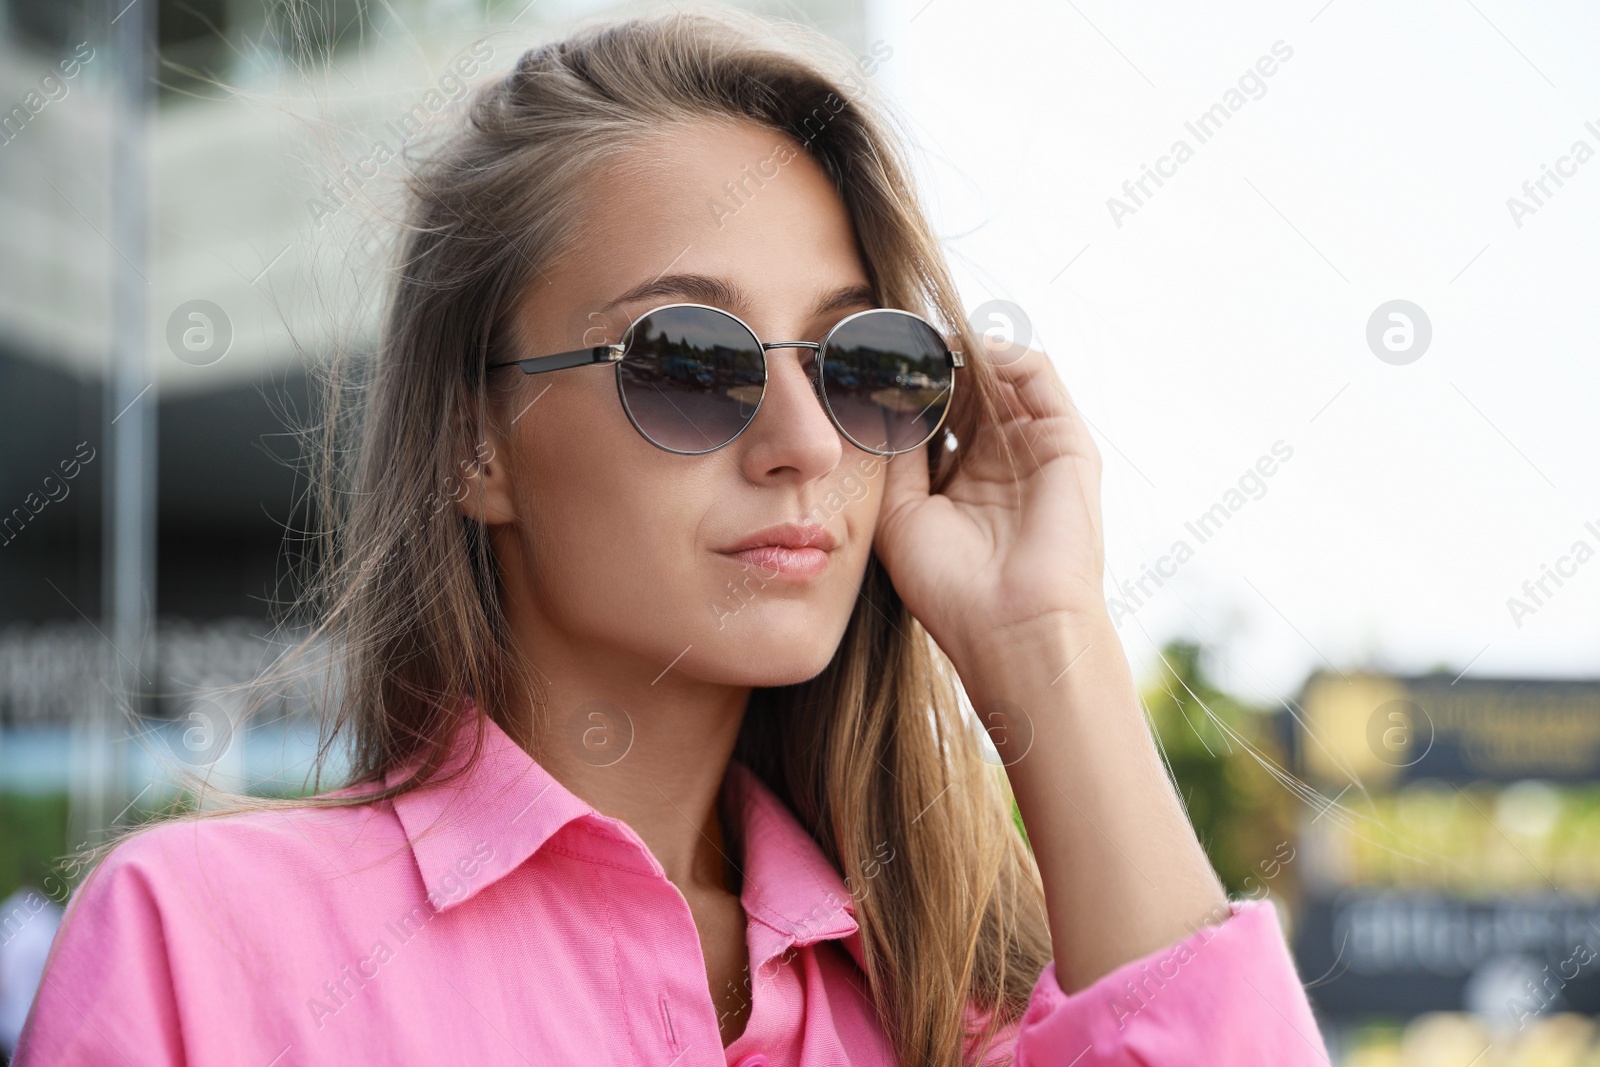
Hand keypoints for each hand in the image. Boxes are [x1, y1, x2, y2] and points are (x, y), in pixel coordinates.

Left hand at [873, 340, 1108, 663]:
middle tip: (891, 343)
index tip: (867, 365)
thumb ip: (896, 455)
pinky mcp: (1066, 439)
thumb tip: (879, 401)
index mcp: (964, 479)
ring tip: (922, 342)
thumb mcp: (902, 513)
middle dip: (930, 364)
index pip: (936, 413)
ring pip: (998, 375)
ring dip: (961, 354)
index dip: (906, 388)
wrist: (1011, 627)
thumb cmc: (952, 588)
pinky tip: (962, 352)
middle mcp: (1002, 459)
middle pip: (965, 389)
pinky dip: (1000, 353)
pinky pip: (1036, 375)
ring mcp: (1036, 447)